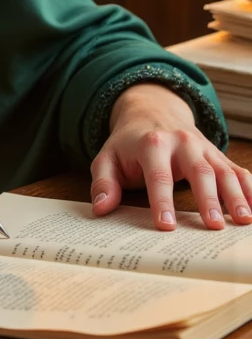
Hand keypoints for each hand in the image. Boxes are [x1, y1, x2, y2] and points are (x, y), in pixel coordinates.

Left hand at [91, 83, 251, 229]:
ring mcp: (203, 148)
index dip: (162, 201)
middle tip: (213, 226)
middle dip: (207, 199)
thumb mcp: (107, 158)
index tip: (166, 226)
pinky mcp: (217, 155)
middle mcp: (182, 143)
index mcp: (152, 144)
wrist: (152, 112)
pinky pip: (237, 170)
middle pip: (198, 171)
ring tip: (243, 220)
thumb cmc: (128, 144)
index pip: (158, 176)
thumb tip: (101, 209)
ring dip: (235, 196)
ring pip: (223, 170)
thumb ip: (103, 182)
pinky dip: (249, 188)